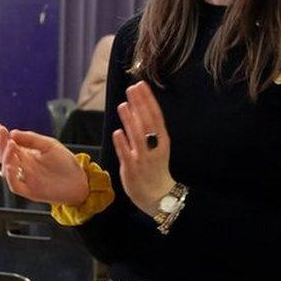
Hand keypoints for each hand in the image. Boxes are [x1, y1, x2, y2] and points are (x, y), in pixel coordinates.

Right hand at [0, 120, 88, 205]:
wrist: (79, 181)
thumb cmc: (65, 163)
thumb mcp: (50, 145)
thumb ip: (32, 139)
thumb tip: (13, 132)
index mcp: (26, 155)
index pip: (8, 144)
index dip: (0, 136)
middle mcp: (22, 166)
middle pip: (5, 155)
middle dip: (1, 143)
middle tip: (2, 131)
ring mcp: (25, 179)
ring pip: (7, 169)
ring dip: (7, 156)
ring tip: (11, 144)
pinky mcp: (30, 191)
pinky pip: (15, 186)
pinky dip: (10, 177)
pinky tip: (11, 166)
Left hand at [113, 81, 175, 216]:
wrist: (158, 195)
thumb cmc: (155, 167)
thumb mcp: (157, 146)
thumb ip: (147, 129)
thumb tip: (136, 106)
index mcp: (162, 141)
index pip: (156, 116)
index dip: (148, 100)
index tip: (141, 85)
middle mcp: (154, 148)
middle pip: (147, 122)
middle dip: (139, 104)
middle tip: (132, 88)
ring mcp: (143, 159)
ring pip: (137, 136)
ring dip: (130, 120)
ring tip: (123, 105)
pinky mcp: (131, 169)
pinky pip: (126, 154)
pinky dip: (122, 143)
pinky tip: (118, 132)